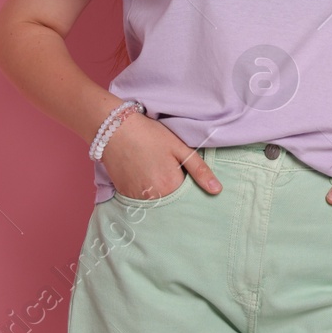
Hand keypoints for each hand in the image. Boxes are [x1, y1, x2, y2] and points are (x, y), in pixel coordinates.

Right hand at [100, 112, 223, 197]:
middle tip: (168, 170)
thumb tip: (217, 190)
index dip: (191, 189)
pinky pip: (140, 200)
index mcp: (171, 186)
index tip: (187, 177)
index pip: (189, 198)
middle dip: (176, 192)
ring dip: (160, 194)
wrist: (114, 130)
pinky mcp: (124, 195)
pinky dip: (145, 192)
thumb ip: (199, 170)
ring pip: (156, 202)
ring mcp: (136, 198)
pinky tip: (144, 174)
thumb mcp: (179, 148)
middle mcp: (153, 197)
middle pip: (172, 202)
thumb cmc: (149, 135)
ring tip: (155, 171)